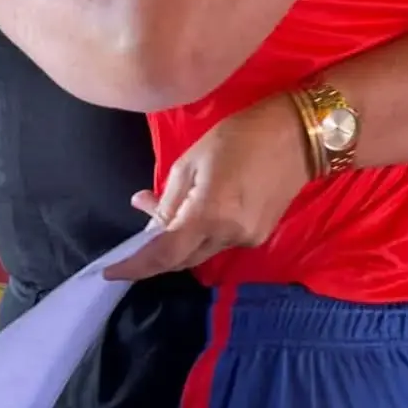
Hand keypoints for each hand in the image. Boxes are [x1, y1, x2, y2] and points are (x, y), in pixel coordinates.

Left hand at [103, 94, 311, 281]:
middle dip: (157, 249)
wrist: (298, 134)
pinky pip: (221, 241)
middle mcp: (228, 236)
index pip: (163, 254)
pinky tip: (202, 206)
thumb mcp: (194, 159)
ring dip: (181, 237)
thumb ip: (170, 199)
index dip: (134, 267)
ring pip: (201, 251)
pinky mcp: (260, 235)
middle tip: (145, 216)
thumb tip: (152, 226)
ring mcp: (248, 239)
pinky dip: (204, 231)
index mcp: (209, 214)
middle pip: (181, 258)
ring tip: (172, 204)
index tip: (109, 273)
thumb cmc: (240, 135)